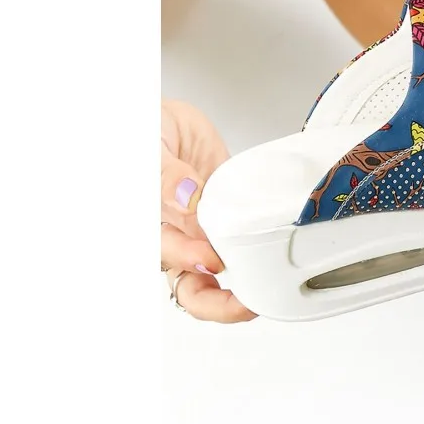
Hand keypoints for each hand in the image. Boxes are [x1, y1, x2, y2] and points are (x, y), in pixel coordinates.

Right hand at [161, 99, 254, 322]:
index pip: (164, 253)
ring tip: (264, 297)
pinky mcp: (223, 224)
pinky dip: (255, 260)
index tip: (211, 258)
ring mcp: (198, 234)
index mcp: (149, 221)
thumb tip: (188, 198)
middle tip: (245, 304)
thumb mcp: (152, 142)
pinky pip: (238, 249)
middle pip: (187, 285)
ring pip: (212, 278)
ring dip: (236, 292)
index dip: (186, 261)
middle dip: (214, 302)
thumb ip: (166, 172)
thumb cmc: (150, 128)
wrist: (168, 119)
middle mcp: (173, 236)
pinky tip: (274, 263)